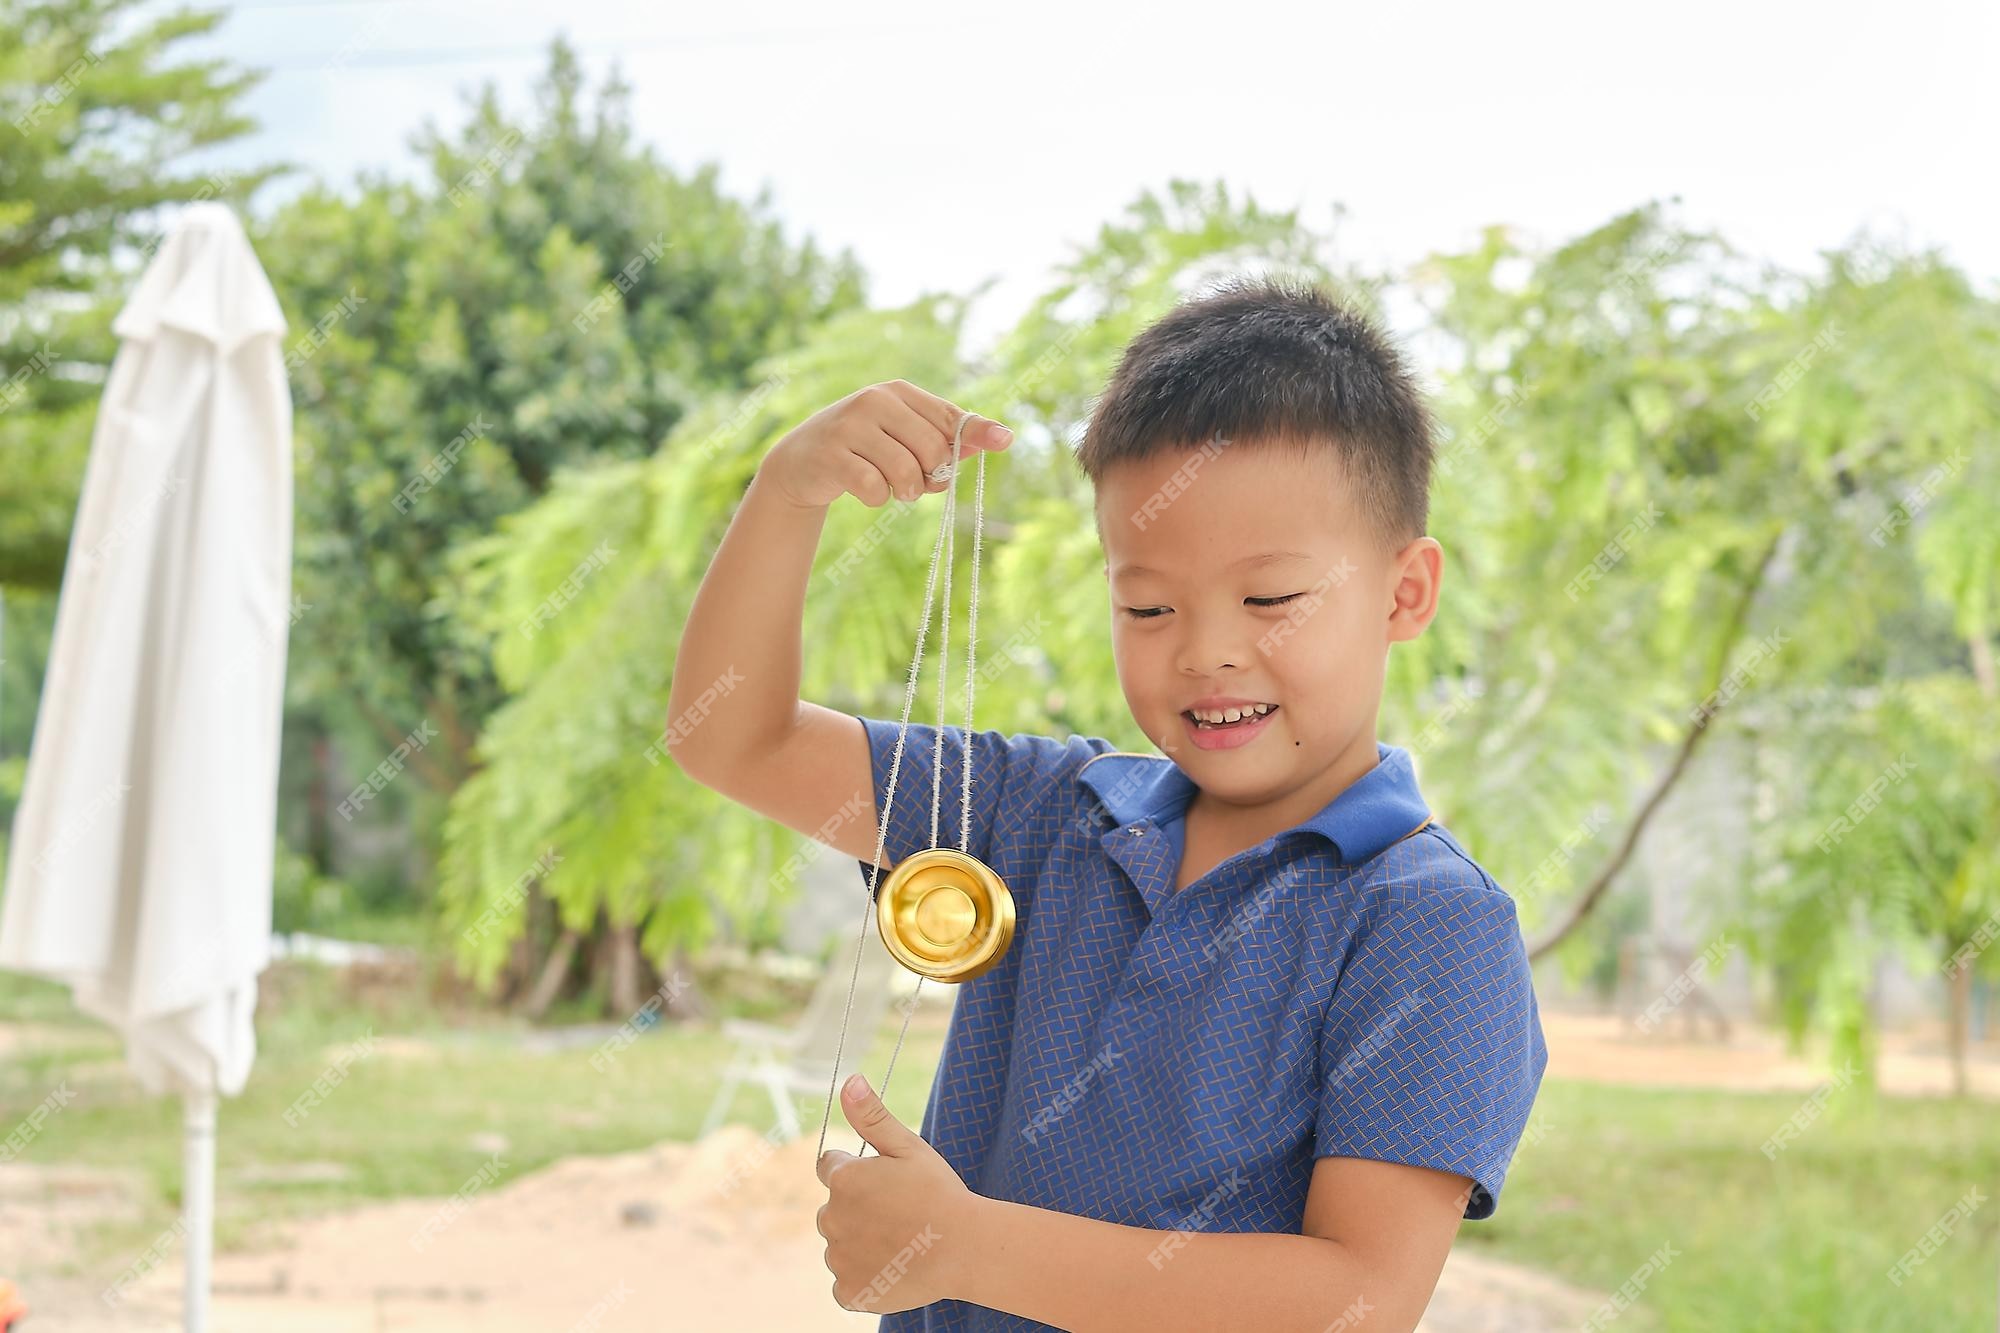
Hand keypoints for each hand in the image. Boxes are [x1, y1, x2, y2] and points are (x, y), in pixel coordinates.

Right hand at [762, 380, 1011, 509]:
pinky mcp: (832, 455)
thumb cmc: (864, 449)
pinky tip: (865, 490)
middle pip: (933, 450)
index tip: (1006, 441)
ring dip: (905, 492)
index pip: (948, 415)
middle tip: (914, 481)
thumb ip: (947, 439)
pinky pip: (875, 488)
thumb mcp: (903, 437)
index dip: (978, 433)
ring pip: (906, 473)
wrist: (801, 461)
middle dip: (931, 477)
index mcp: (898, 392)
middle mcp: (875, 400)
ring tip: (891, 487)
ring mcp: (851, 425)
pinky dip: (877, 499)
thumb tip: (1001, 437)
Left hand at [815, 1073, 980, 1313]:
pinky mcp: (849, 1291)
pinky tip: (894, 1269)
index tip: (886, 1183)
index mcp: (844, 1179)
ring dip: (861, 1244)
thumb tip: (848, 1080)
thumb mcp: (909, 1147)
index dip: (857, 1171)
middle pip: (834, 1208)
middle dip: (858, 1209)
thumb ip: (872, 1116)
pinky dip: (864, 1278)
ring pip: (841, 1245)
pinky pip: (846, 1282)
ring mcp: (838, 1257)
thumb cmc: (940, 1193)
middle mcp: (831, 1217)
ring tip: (901, 1243)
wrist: (965, 1249)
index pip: (829, 1167)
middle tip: (900, 1214)